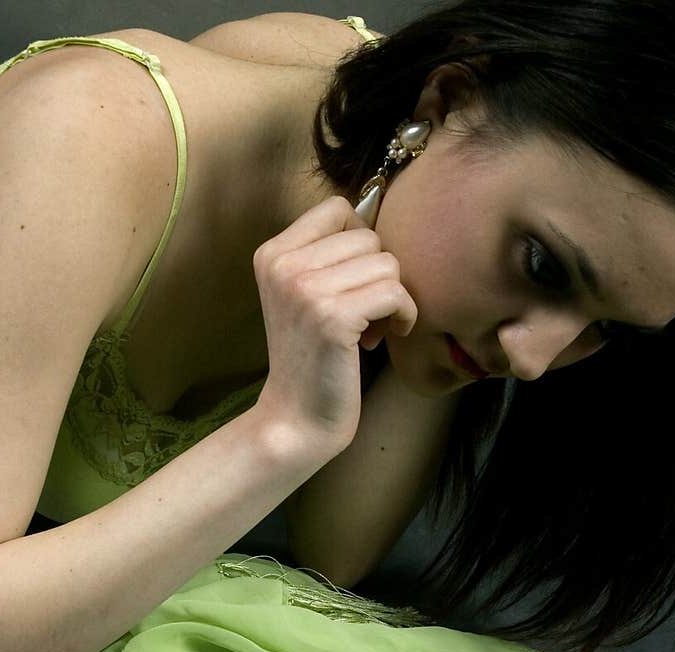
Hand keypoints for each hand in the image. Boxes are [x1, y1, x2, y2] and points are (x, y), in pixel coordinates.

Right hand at [251, 196, 417, 457]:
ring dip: (392, 300)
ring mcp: (306, 289)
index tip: (353, 283)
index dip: (360, 242)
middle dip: (377, 276)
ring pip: (387, 265)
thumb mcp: (304, 295)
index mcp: (272, 253)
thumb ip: (328, 256)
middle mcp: (284, 264)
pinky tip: (382, 339)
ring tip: (370, 330)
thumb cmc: (312, 360)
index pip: (338, 208)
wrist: (294, 420)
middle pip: (368, 237)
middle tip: (364, 316)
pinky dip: (402, 316)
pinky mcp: (334, 317)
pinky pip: (395, 293)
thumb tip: (378, 210)